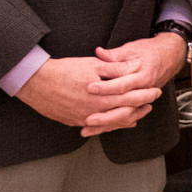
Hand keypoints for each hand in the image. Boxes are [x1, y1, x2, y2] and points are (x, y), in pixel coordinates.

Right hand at [20, 50, 162, 137]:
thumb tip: (132, 67)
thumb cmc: (64, 70)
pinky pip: (97, 127)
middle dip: (140, 108)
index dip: (145, 94)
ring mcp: (85, 119)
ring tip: (136, 117)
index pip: (131, 97)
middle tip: (150, 105)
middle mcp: (96, 111)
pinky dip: (108, 125)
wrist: (36, 83)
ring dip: (126, 119)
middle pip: (125, 112)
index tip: (155, 91)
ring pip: (112, 123)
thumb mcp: (92, 65)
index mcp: (103, 96)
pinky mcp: (75, 121)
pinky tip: (114, 124)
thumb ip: (114, 68)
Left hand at [80, 33, 189, 136]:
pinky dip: (112, 125)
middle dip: (105, 114)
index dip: (105, 87)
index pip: (122, 84)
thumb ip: (114, 55)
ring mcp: (142, 99)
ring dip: (107, 124)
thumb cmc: (149, 52)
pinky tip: (97, 130)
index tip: (89, 88)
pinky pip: (126, 118)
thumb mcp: (132, 49)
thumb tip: (99, 52)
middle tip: (88, 118)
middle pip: (123, 107)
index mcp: (142, 76)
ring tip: (88, 129)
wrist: (168, 57)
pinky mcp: (139, 104)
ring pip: (125, 116)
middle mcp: (143, 90)